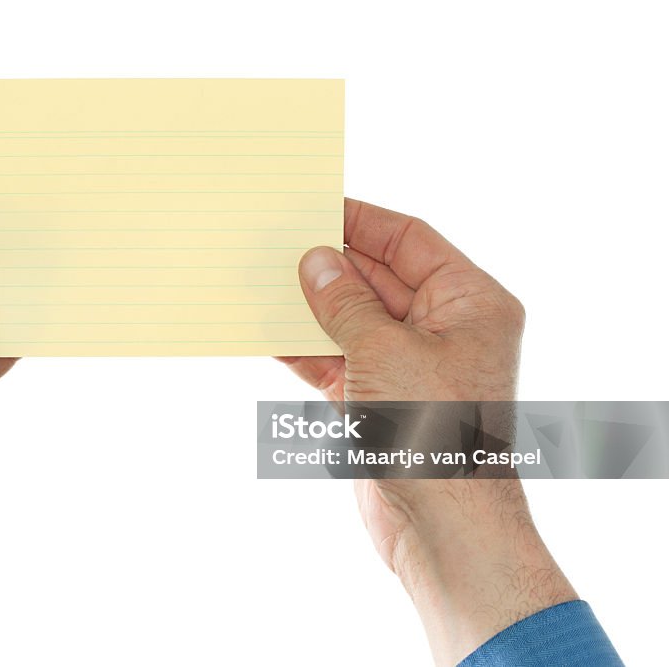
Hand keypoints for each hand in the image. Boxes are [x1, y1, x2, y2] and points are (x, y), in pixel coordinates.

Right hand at [281, 199, 575, 664]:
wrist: (443, 527)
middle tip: (279, 241)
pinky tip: (269, 332)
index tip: (317, 205)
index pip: (410, 240)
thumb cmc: (437, 434)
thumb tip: (316, 261)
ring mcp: (411, 366)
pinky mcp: (382, 400)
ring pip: (354, 319)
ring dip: (313, 305)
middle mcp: (444, 328)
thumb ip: (345, 301)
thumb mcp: (385, 351)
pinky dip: (308, 348)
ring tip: (264, 279)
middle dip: (331, 264)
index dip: (363, 221)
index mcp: (469, 302)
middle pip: (379, 278)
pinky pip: (339, 359)